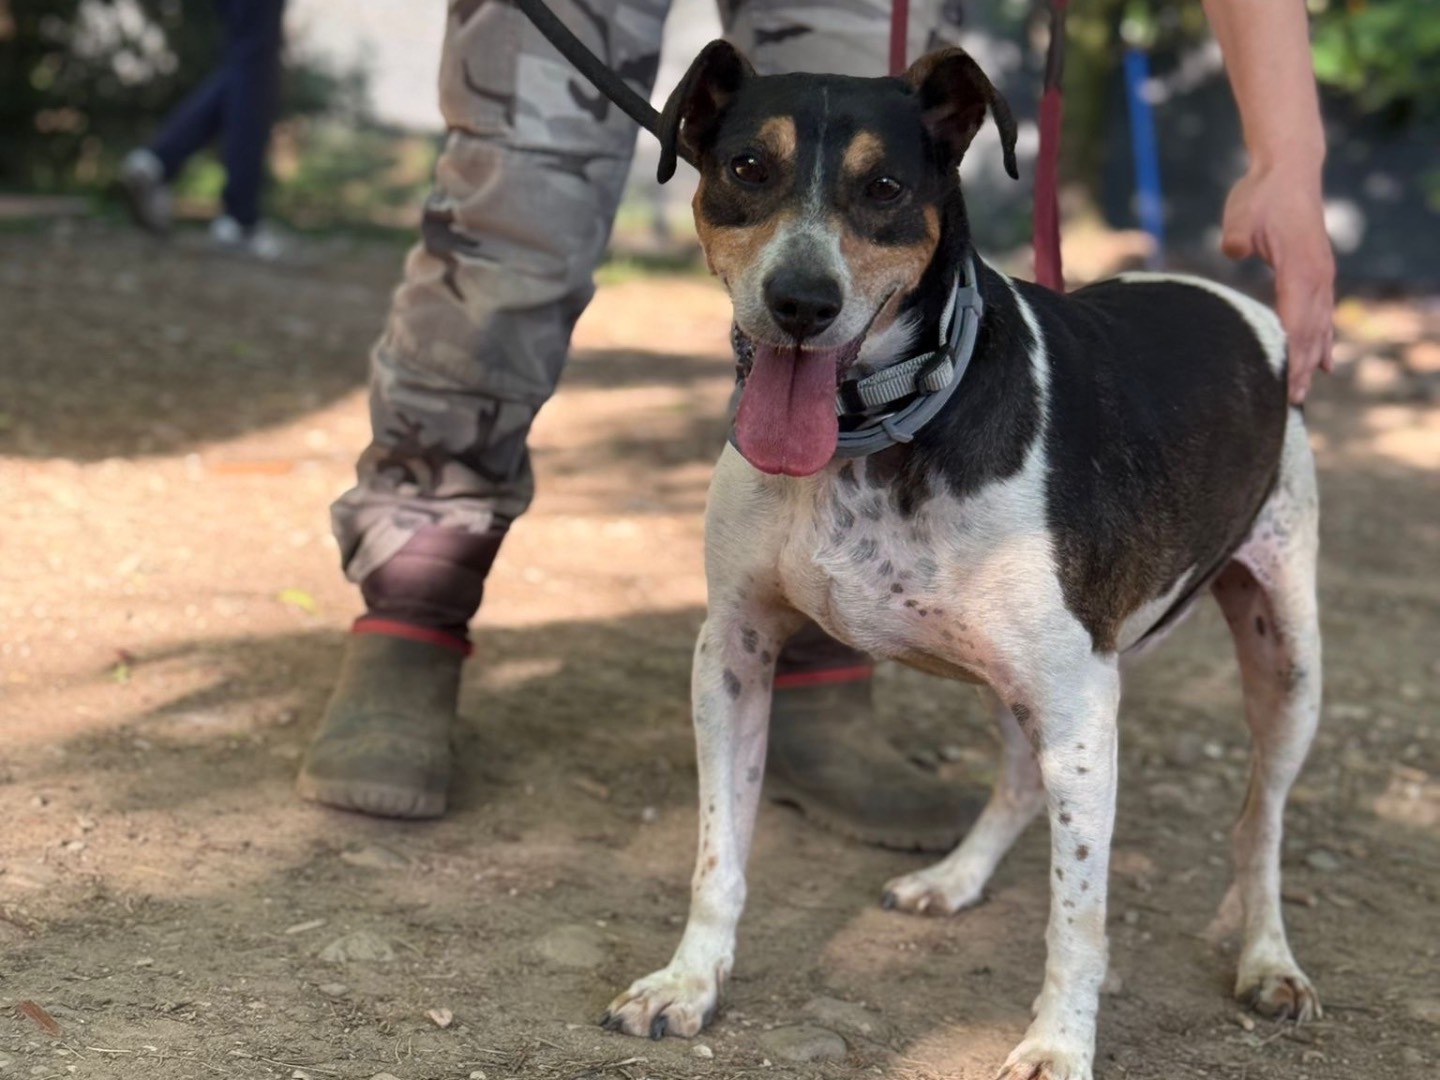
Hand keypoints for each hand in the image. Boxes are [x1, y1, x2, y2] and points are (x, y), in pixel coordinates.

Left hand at [1220, 164, 1334, 403]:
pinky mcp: (1318, 273)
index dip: (1290, 354)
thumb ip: (1239, 236)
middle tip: (1291, 403)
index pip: (1295, 320)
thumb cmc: (1262, 194)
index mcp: (1300, 267)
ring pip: (1320, 327)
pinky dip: (1322, 341)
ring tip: (1303, 393)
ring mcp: (1322, 276)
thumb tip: (1235, 250)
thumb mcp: (1244, 212)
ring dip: (1311, 361)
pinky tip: (1323, 364)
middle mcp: (1318, 276)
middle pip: (1310, 332)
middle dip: (1300, 368)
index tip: (1284, 382)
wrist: (1289, 170)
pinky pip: (1323, 315)